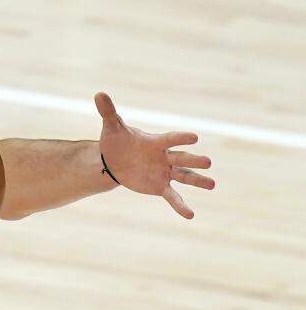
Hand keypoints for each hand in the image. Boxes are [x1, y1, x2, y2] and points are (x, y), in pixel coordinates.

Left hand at [95, 92, 214, 218]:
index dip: (181, 138)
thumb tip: (98, 94)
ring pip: (184, 176)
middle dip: (194, 160)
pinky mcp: (160, 186)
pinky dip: (180, 206)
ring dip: (198, 180)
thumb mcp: (112, 128)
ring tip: (212, 185)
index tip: (194, 137)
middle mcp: (165, 157)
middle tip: (208, 162)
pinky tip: (190, 215)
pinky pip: (172, 196)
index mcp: (156, 142)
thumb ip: (108, 112)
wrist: (114, 160)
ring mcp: (165, 172)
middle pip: (182, 158)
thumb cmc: (117, 141)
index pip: (171, 139)